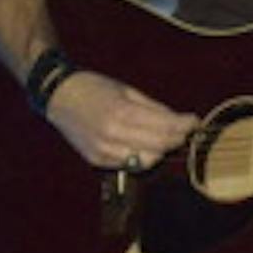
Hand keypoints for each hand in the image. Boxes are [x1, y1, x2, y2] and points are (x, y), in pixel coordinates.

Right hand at [45, 71, 196, 171]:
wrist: (58, 96)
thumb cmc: (95, 88)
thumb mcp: (128, 91)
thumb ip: (154, 108)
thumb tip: (179, 120)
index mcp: (121, 114)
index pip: (165, 128)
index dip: (185, 125)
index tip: (194, 121)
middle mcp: (112, 136)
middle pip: (159, 146)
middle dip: (177, 138)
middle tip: (184, 129)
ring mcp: (103, 151)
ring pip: (147, 161)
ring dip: (160, 150)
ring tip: (164, 137)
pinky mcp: (96, 160)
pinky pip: (129, 164)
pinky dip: (141, 156)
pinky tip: (142, 143)